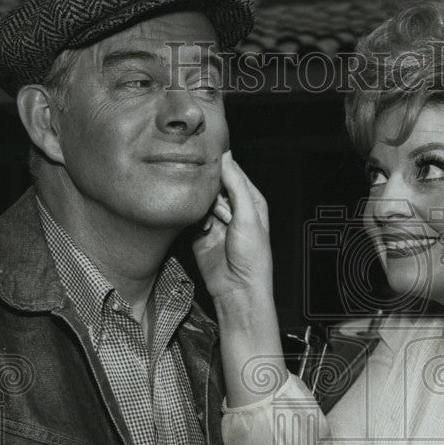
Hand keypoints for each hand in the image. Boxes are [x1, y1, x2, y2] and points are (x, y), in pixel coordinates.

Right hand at [192, 151, 272, 302]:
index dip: (220, 165)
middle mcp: (232, 207)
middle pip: (212, 183)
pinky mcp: (200, 232)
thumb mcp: (248, 214)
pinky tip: (203, 229)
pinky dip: (194, 219)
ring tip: (214, 221)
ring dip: (203, 207)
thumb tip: (226, 155)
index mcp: (249, 199)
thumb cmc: (252, 256)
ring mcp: (215, 220)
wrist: (237, 289)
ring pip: (200, 198)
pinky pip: (191, 216)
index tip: (207, 157)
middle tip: (216, 202)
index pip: (232, 171)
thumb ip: (236, 184)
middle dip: (210, 189)